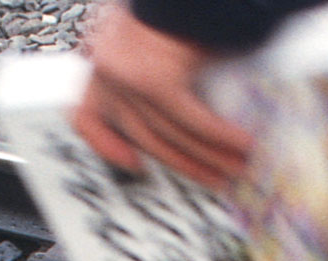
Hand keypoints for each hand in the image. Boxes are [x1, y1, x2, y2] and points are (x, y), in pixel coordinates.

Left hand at [73, 0, 253, 187]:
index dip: (106, 145)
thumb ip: (149, 69)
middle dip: (185, 162)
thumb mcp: (147, 35)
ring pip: (170, 135)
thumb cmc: (181, 3)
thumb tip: (176, 112)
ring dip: (210, 156)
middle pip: (143, 134)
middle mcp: (107, 69)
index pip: (85, 115)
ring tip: (236, 166)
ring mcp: (128, 77)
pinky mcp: (156, 81)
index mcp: (100, 57)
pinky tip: (242, 144)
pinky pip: (193, 121)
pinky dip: (221, 136)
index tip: (132, 164)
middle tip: (213, 176)